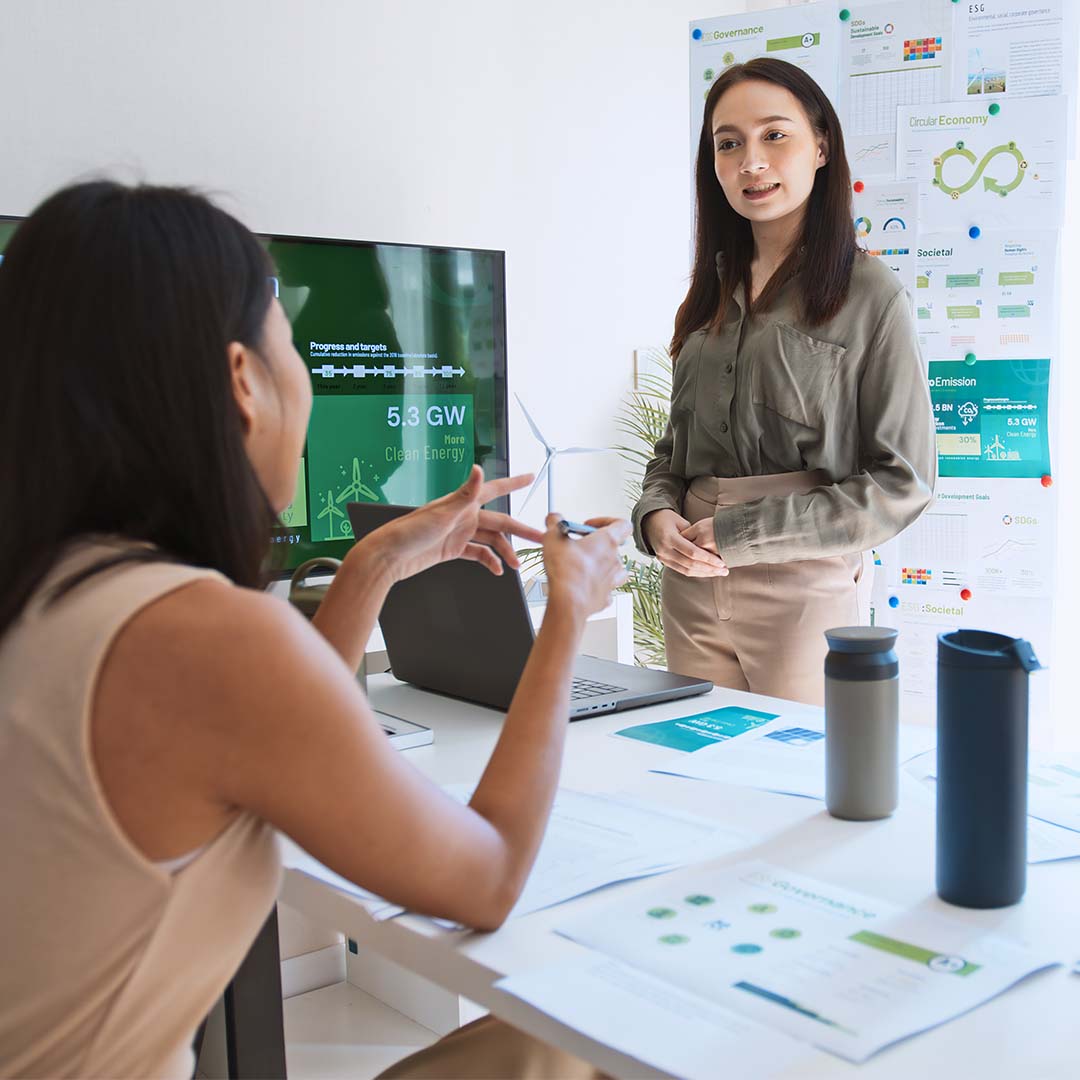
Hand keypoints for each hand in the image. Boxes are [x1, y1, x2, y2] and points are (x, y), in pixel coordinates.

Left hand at [355, 466, 544, 582]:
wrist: (390, 556)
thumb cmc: (410, 531)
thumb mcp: (441, 512)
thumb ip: (465, 493)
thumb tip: (478, 469)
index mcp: (462, 502)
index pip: (494, 488)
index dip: (513, 482)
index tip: (531, 476)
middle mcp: (464, 515)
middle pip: (500, 521)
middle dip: (521, 530)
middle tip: (540, 537)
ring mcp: (459, 532)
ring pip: (491, 540)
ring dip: (505, 551)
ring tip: (517, 564)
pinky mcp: (453, 549)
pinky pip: (478, 554)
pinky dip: (490, 561)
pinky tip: (497, 570)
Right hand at [541, 514, 630, 618]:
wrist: (569, 602)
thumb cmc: (567, 570)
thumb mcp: (554, 536)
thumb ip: (555, 523)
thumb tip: (554, 518)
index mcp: (608, 541)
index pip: (622, 524)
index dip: (606, 521)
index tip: (589, 525)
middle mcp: (614, 560)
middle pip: (614, 547)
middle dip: (596, 545)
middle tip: (578, 545)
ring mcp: (612, 580)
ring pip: (615, 569)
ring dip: (602, 565)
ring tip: (585, 565)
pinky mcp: (604, 597)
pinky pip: (605, 589)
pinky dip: (596, 586)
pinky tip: (582, 584)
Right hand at [642, 509, 727, 577]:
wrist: (648, 523)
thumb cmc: (667, 518)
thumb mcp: (680, 521)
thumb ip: (693, 534)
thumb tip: (709, 546)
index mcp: (669, 538)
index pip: (692, 552)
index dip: (708, 558)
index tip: (721, 562)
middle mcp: (665, 550)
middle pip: (690, 564)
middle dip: (709, 569)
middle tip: (724, 570)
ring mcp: (663, 558)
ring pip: (687, 571)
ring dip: (704, 573)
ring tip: (719, 573)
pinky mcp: (664, 562)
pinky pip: (682, 571)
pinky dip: (696, 573)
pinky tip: (707, 573)